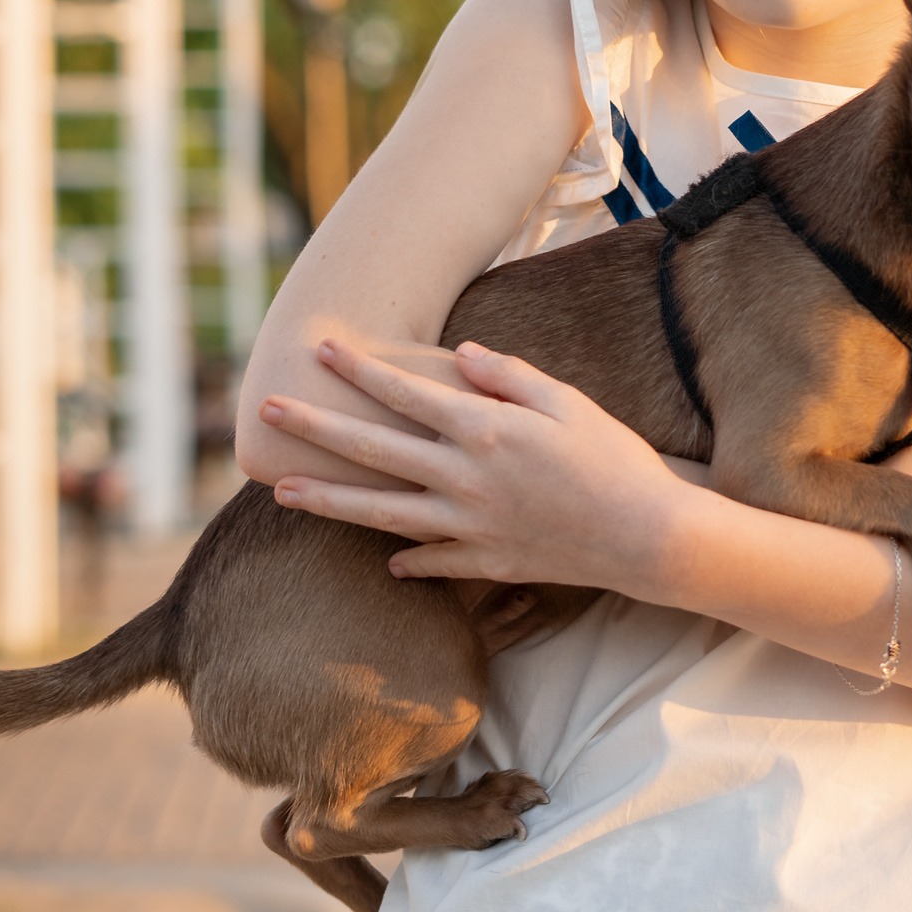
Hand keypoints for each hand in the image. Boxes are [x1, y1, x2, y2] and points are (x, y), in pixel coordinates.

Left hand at [260, 339, 694, 594]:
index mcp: (484, 428)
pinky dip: (407, 558)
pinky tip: (386, 557)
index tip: (320, 348)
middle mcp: (464, 477)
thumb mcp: (567, 400)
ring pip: (380, 513)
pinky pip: (431, 560)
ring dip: (326, 501)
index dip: (358, 369)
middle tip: (264, 412)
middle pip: (372, 451)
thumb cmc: (614, 457)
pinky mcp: (485, 562)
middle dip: (313, 428)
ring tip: (280, 491)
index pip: (404, 392)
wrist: (647, 535)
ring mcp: (469, 525)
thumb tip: (462, 354)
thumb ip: (509, 376)